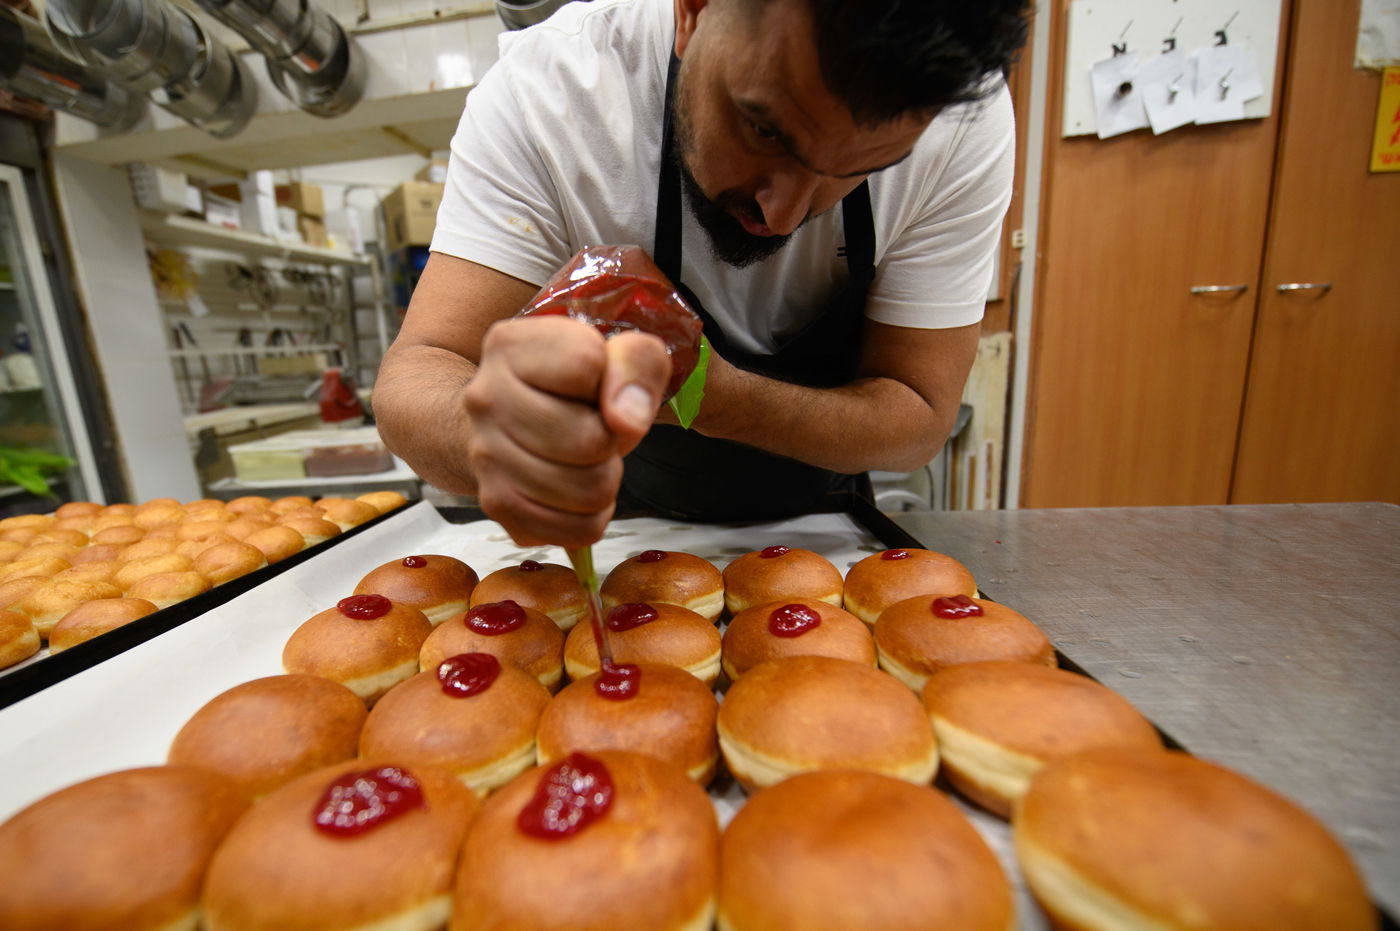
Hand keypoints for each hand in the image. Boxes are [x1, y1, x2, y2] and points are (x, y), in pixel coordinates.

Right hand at [462, 315, 671, 545]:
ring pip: (588, 490)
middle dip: (610, 439)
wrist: (515, 418)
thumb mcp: (618, 353)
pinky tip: (577, 490)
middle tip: (595, 428)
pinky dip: (592, 515)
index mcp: (509, 345)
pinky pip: (578, 530)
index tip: (594, 383)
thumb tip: (625, 421)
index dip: (610, 379)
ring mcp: (484, 456)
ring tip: (586, 458)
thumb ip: (636, 365)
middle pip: (589, 441)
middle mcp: (484, 398)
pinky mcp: (497, 505)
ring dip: (604, 478)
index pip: (585, 365)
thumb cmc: (573, 385)